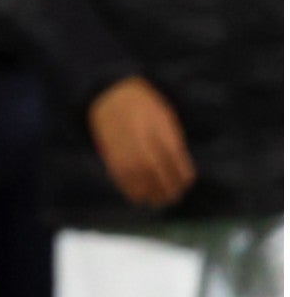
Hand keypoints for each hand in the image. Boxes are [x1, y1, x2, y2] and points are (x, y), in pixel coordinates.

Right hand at [88, 76, 195, 206]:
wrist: (110, 95)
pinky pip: (122, 178)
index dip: (183, 177)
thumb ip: (172, 140)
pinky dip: (131, 190)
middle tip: (174, 197)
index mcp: (160, 132)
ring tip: (158, 200)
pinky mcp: (111, 156)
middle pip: (158, 174)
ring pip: (140, 180)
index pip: (176, 162)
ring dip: (150, 193)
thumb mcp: (165, 116)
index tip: (187, 184)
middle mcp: (143, 143)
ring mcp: (126, 150)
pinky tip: (139, 195)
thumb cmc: (144, 104)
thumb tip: (179, 167)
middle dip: (168, 189)